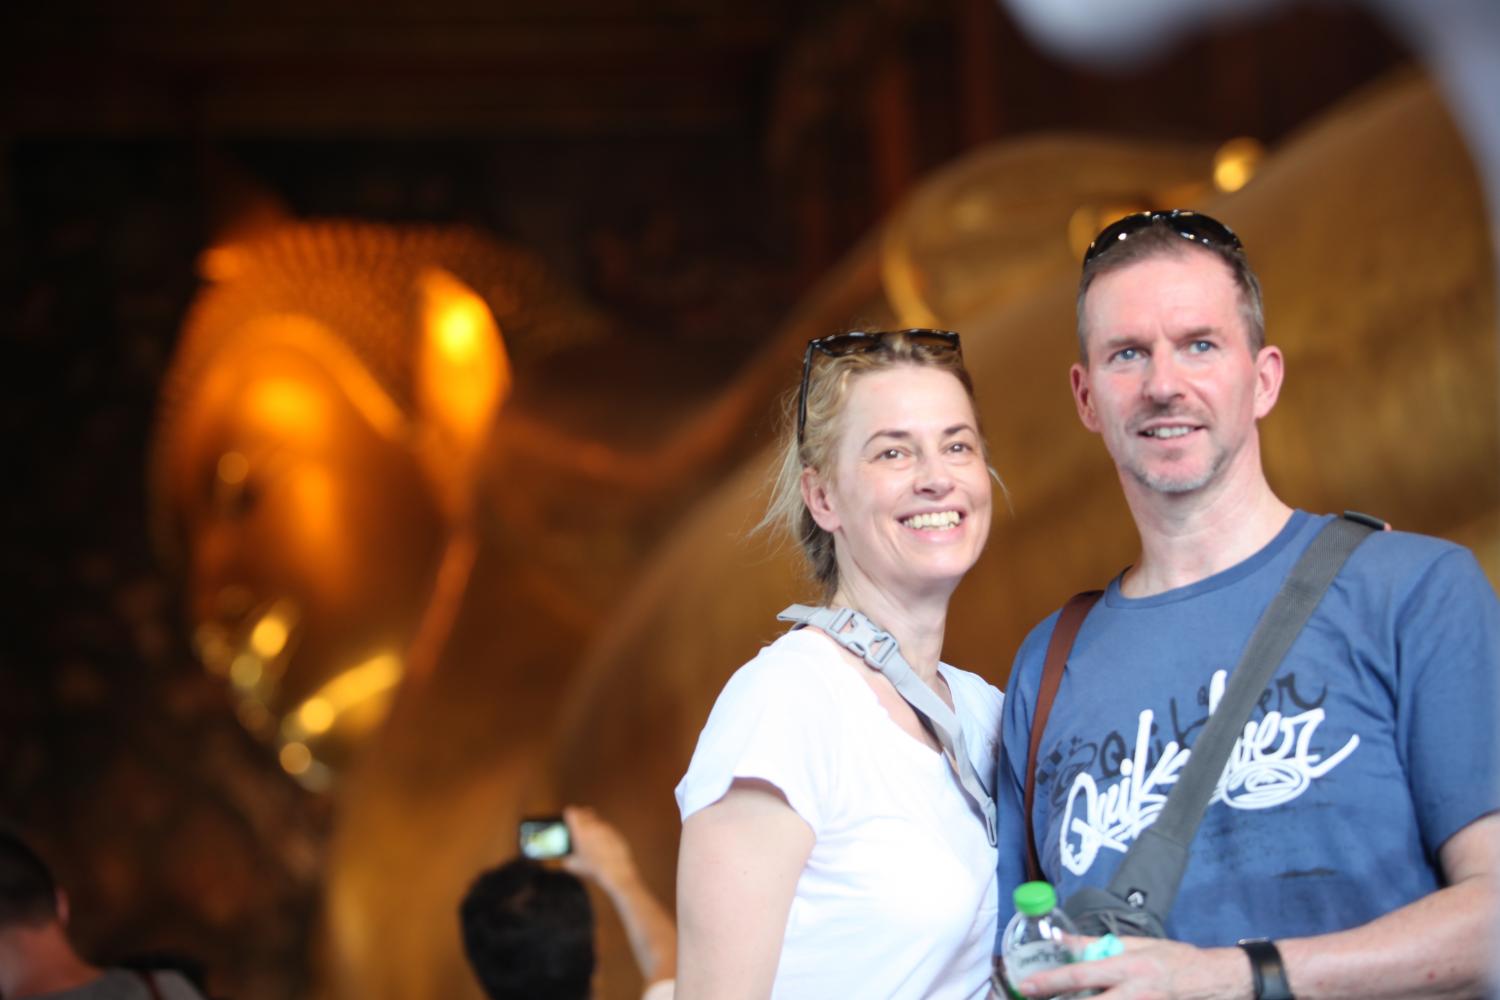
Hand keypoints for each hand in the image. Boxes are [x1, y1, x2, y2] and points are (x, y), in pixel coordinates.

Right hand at [560, 805, 639, 894]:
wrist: (615, 871)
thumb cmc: (593, 868)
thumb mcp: (574, 866)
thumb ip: (567, 859)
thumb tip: (566, 859)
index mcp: (580, 829)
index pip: (572, 811)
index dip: (569, 813)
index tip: (568, 816)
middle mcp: (594, 825)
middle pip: (585, 811)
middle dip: (581, 815)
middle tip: (578, 823)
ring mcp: (606, 828)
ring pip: (598, 820)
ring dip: (593, 824)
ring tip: (590, 837)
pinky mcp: (616, 833)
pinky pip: (607, 829)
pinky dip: (603, 833)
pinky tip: (602, 845)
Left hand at [1016, 936, 1250, 999]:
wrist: (1211, 980)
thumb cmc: (1172, 958)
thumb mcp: (1136, 944)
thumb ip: (1097, 944)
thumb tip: (1062, 939)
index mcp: (1128, 966)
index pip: (1082, 974)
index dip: (1052, 981)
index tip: (1027, 984)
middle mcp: (1134, 993)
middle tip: (1031, 997)